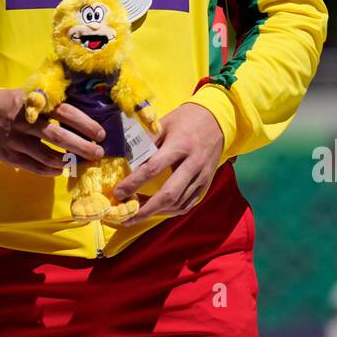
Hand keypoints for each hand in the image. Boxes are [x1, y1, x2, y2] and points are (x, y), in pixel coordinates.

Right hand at [0, 87, 106, 176]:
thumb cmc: (12, 103)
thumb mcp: (29, 93)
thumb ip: (51, 100)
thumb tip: (85, 105)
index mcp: (35, 103)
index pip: (65, 113)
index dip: (85, 124)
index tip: (100, 133)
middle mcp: (25, 122)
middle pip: (58, 137)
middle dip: (82, 146)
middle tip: (98, 152)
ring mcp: (16, 141)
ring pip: (47, 156)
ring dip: (68, 161)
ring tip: (82, 162)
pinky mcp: (10, 156)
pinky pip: (35, 167)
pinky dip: (51, 171)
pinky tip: (61, 169)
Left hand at [111, 103, 224, 225]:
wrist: (218, 120)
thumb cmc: (187, 120)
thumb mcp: (165, 124)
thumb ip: (147, 140)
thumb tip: (126, 157)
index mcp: (180, 145)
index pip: (153, 168)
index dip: (134, 183)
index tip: (118, 192)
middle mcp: (192, 164)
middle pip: (168, 194)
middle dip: (146, 209)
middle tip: (127, 216)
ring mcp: (201, 176)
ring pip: (178, 203)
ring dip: (156, 212)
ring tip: (137, 214)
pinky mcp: (206, 184)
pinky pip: (187, 203)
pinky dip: (170, 210)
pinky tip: (157, 210)